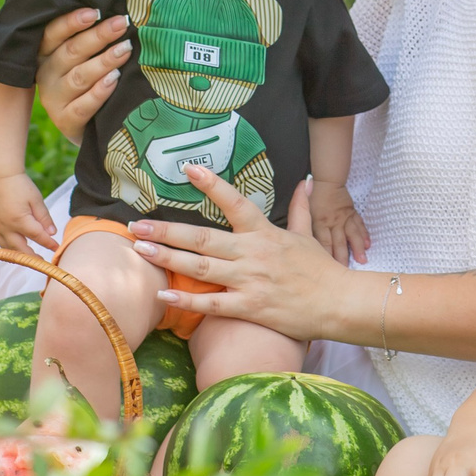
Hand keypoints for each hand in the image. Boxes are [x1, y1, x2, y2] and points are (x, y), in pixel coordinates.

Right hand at [0, 173, 58, 257]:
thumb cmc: (21, 186)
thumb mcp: (36, 200)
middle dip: (33, 257)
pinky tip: (15, 248)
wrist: (0, 177)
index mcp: (20, 220)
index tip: (57, 248)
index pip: (37, 237)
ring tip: (30, 258)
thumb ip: (44, 218)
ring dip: (19, 255)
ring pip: (8, 248)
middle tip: (43, 262)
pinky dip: (8, 248)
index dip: (48, 244)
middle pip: (20, 249)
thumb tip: (52, 234)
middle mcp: (7, 226)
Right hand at [33, 7, 131, 143]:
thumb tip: (116, 14)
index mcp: (45, 54)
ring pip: (79, 77)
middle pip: (71, 52)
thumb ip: (89, 39)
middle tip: (121, 24)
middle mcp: (45, 74)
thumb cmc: (88, 81)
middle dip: (98, 36)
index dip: (72, 22)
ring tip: (125, 49)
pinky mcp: (65, 120)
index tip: (96, 12)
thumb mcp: (82, 58)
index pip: (53, 33)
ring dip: (103, 61)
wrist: (87, 126)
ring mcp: (53, 98)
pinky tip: (115, 79)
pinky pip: (83, 105)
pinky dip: (100, 91)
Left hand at [127, 165, 349, 340]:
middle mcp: (253, 254)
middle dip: (168, 230)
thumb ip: (301, 208)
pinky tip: (162, 294)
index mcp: (264, 233)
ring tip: (141, 249)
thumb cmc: (322, 270)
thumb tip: (305, 181)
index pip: (234, 202)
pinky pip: (212, 303)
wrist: (338, 303)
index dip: (211, 185)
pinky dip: (187, 300)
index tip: (188, 168)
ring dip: (168, 257)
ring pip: (201, 268)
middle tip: (137, 225)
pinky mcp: (249, 307)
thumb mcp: (309, 236)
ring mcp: (250, 281)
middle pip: (203, 238)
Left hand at [307, 178, 369, 265]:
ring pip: (351, 235)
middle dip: (342, 258)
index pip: (323, 243)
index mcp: (319, 222)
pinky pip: (359, 225)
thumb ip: (304, 228)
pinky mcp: (352, 214)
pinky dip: (364, 235)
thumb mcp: (305, 212)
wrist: (326, 182)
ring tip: (362, 260)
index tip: (328, 271)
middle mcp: (333, 222)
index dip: (326, 257)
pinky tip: (368, 245)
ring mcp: (344, 218)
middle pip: (338, 242)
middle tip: (345, 272)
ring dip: (357, 248)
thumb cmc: (313, 198)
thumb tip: (300, 247)